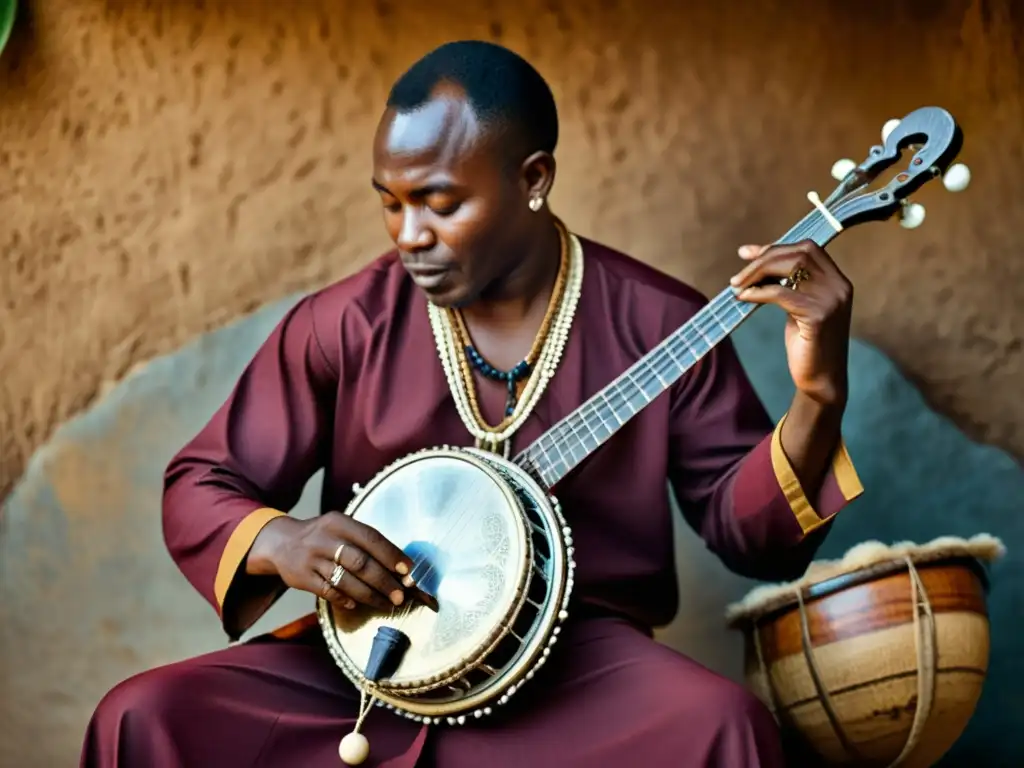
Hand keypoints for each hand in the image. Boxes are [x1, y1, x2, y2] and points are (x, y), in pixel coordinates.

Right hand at [247, 512, 414, 612]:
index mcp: (339, 522)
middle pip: (361, 562)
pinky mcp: (302, 578)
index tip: (408, 570)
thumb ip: (365, 542)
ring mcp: (312, 559)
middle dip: (385, 581)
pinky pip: (328, 592)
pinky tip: (357, 604)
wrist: (281, 542)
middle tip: (401, 595)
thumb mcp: (340, 528)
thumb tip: (399, 566)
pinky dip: (345, 599)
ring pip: (346, 580)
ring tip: (386, 603)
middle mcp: (325, 539)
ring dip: (370, 595)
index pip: (371, 538)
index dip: (392, 555)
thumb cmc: (322, 536)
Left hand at [730, 240, 852, 406]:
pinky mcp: (818, 316)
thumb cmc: (806, 344)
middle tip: (737, 277)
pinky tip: (743, 298)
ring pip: (791, 268)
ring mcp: (832, 300)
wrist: (821, 381)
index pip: (807, 248)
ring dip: (758, 273)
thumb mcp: (798, 307)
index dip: (775, 247)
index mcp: (837, 281)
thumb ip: (787, 284)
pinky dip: (758, 292)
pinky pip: (782, 293)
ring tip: (737, 286)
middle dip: (763, 259)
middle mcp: (839, 286)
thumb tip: (754, 258)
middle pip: (799, 253)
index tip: (747, 254)